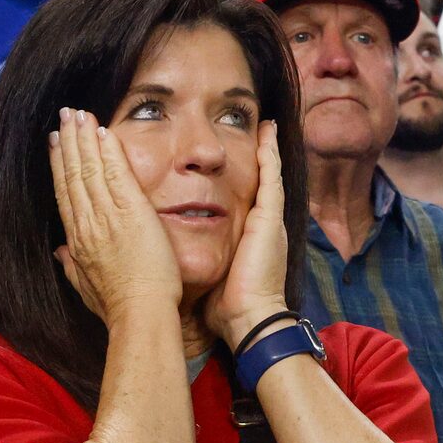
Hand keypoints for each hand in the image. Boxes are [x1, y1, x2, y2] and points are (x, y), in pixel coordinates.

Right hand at [49, 108, 181, 327]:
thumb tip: (60, 252)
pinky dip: (107, 150)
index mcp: (77, 239)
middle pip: (72, 173)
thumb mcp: (85, 287)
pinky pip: (115, 173)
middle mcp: (87, 222)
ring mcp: (107, 215)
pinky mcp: (131, 211)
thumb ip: (72, 266)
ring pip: (88, 168)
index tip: (54, 144)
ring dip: (82, 137)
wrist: (139, 313)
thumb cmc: (117, 306)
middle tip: (63, 116)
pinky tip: (102, 130)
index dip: (58, 165)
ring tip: (77, 114)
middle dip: (67, 142)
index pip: (64, 194)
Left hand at [205, 120, 290, 346]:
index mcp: (245, 235)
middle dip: (256, 155)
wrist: (249, 319)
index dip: (232, 177)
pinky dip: (269, 154)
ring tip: (263, 123)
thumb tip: (170, 257)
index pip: (238, 197)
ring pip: (267, 173)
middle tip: (252, 129)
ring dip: (265, 148)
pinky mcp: (270, 217)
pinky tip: (266, 134)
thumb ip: (196, 258)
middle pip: (257, 180)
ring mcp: (267, 218)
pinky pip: (271, 177)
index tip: (225, 158)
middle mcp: (260, 223)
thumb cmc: (226, 305)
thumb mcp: (208, 272)